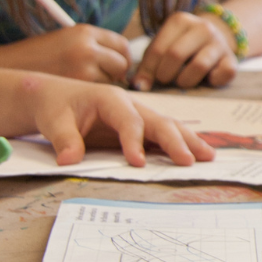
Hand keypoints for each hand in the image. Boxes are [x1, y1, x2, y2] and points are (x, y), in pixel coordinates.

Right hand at [0, 24, 130, 83]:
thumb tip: (123, 62)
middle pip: (121, 63)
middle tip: (102, 79)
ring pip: (111, 80)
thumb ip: (93, 46)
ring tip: (80, 83)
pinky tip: (74, 91)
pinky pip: (96, 92)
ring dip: (103, 84)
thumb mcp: (67, 41)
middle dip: (117, 73)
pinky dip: (90, 94)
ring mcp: (82, 67)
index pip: (121, 45)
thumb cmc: (37, 57)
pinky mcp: (76, 86)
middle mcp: (86, 47)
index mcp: (84, 32)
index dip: (121, 57)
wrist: (5, 68)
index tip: (116, 66)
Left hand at [24, 75, 214, 165]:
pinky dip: (182, 143)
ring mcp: (139, 115)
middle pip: (159, 122)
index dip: (134, 142)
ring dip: (188, 141)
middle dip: (176, 141)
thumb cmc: (55, 107)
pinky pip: (164, 134)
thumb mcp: (53, 121)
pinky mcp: (140, 126)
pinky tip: (196, 154)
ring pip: (169, 126)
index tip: (137, 163)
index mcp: (111, 99)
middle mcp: (131, 105)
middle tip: (189, 161)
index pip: (129, 121)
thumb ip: (64, 139)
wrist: (54, 97)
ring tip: (208, 157)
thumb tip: (69, 161)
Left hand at [132, 12, 237, 90]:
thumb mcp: (162, 47)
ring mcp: (219, 43)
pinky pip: (224, 74)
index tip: (143, 83)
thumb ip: (148, 64)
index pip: (158, 49)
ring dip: (186, 80)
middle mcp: (202, 27)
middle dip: (165, 75)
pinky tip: (206, 79)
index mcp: (180, 21)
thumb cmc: (180, 46)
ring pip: (199, 65)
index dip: (147, 70)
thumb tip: (138, 86)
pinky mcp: (232, 59)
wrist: (214, 38)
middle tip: (164, 80)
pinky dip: (213, 81)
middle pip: (176, 55)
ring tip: (182, 82)